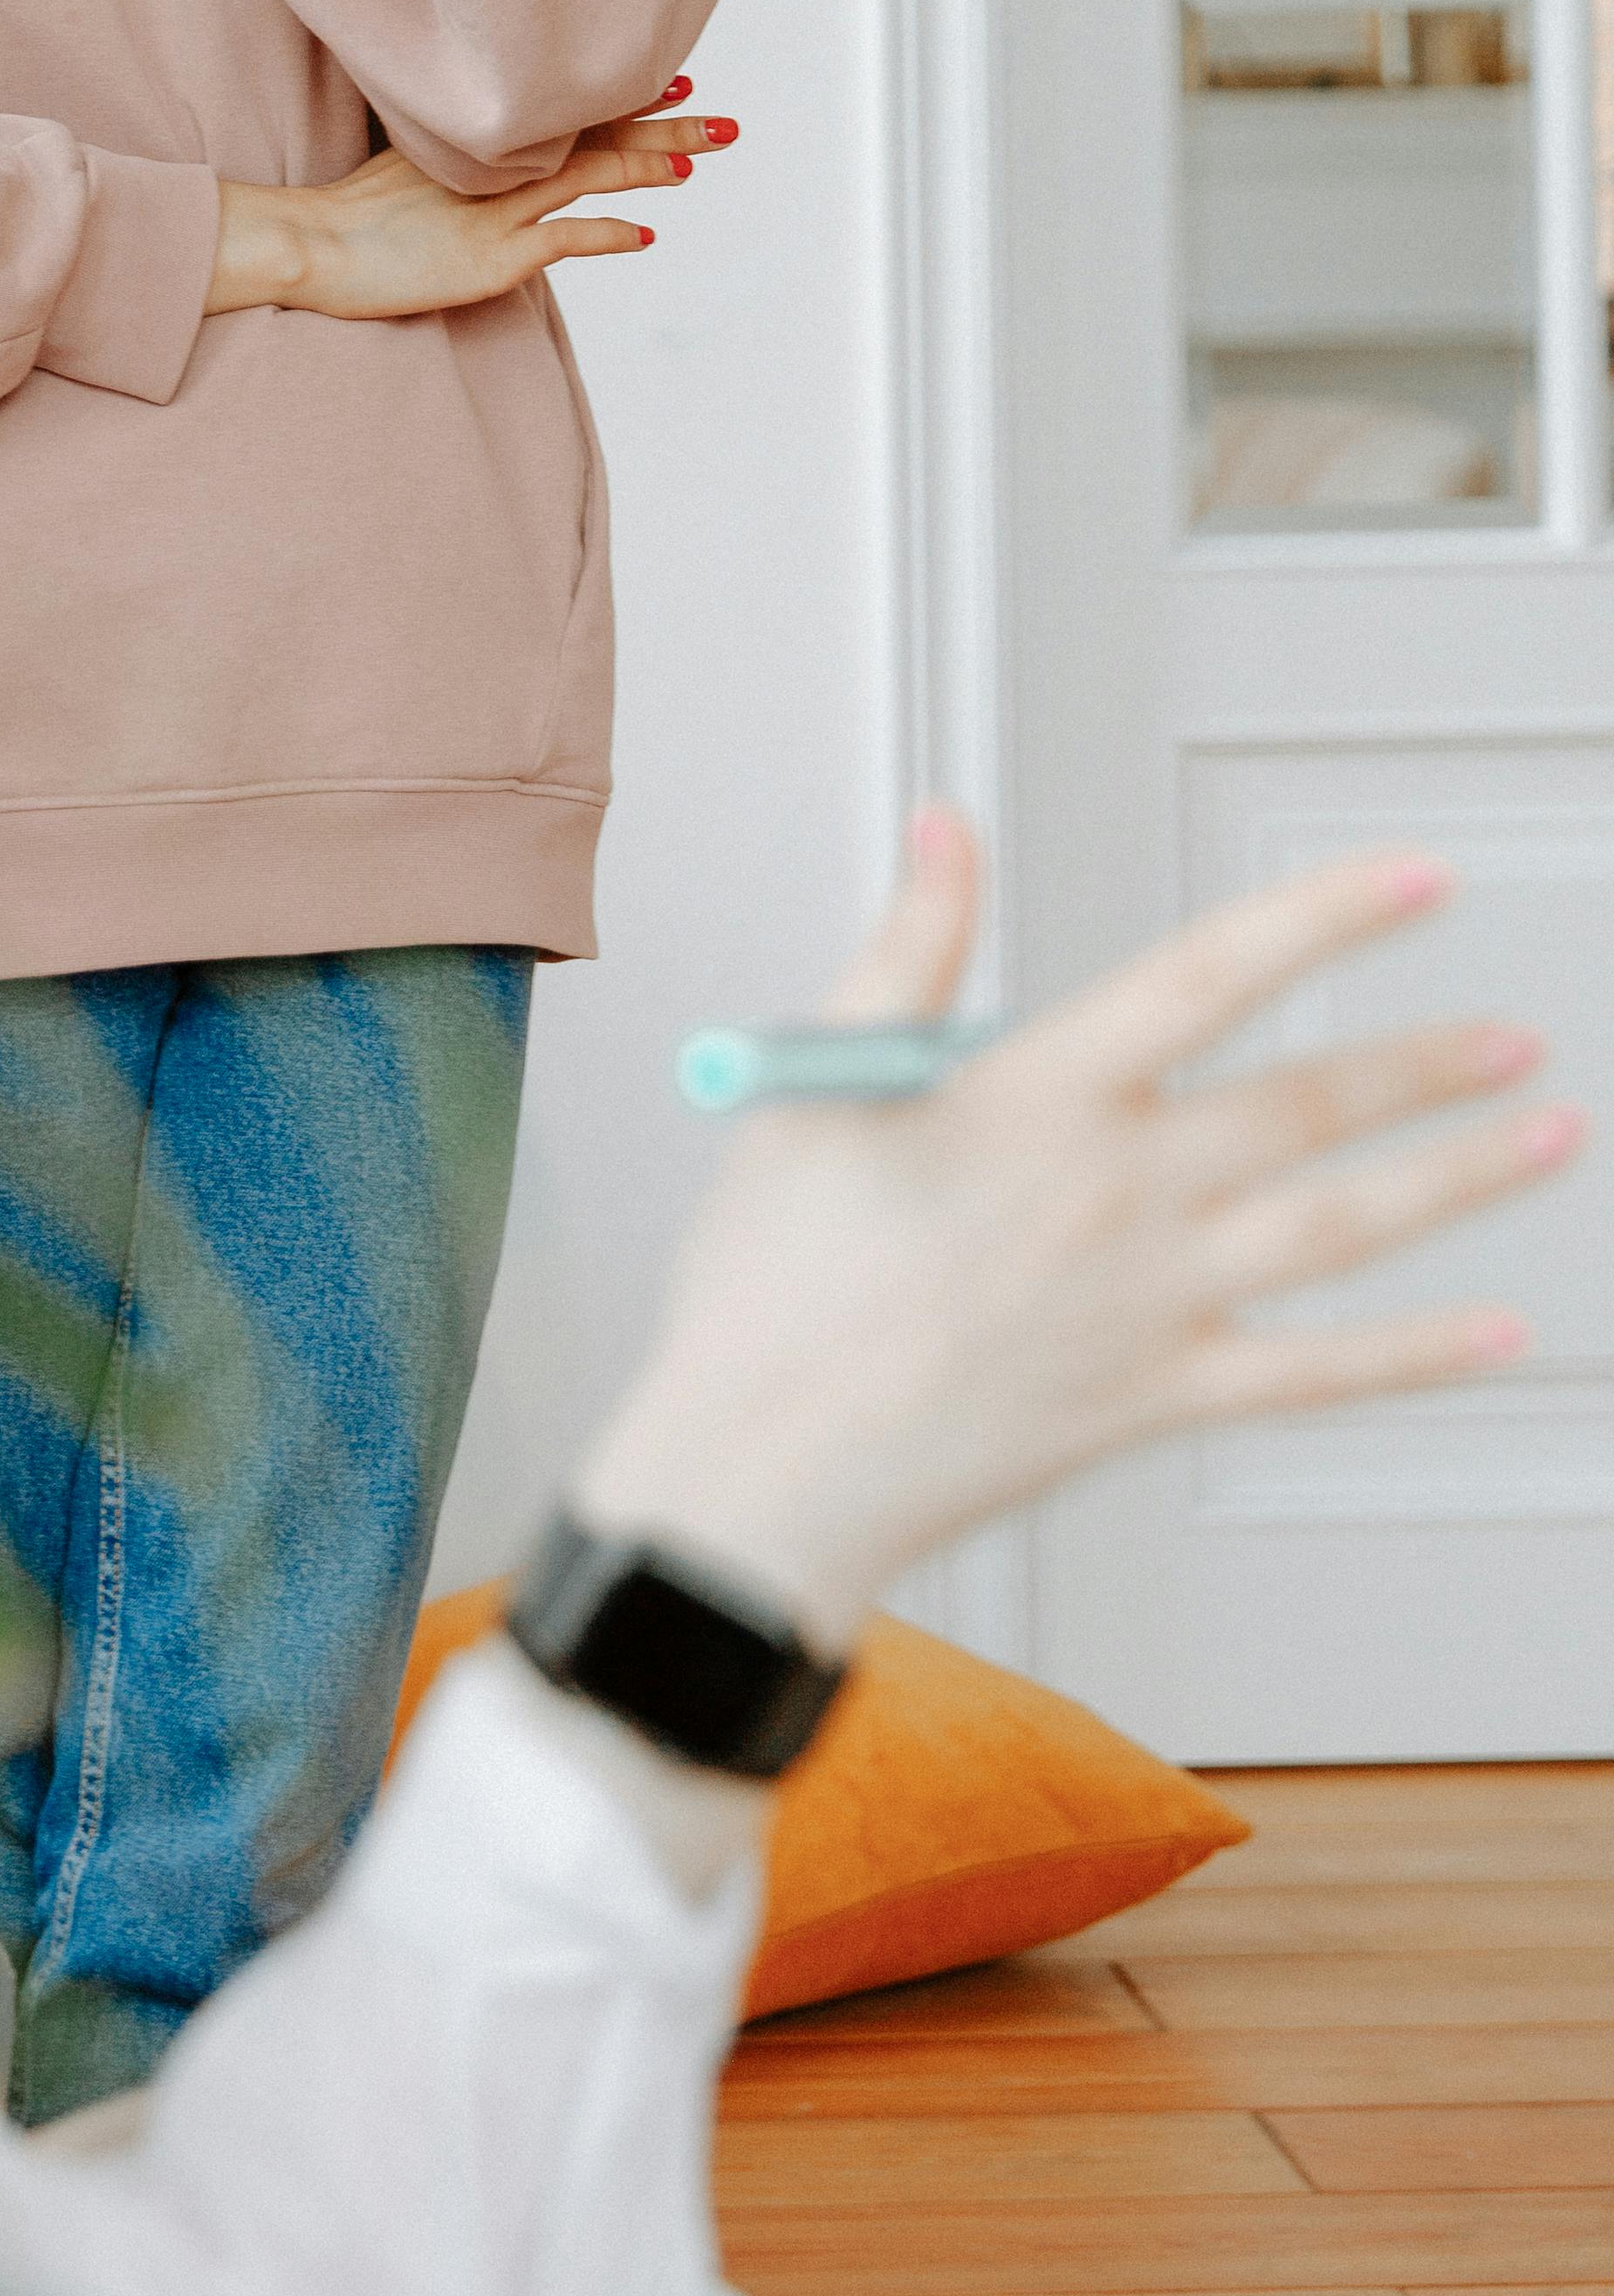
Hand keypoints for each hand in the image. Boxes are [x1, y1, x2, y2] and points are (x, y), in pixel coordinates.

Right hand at [204, 86, 732, 320]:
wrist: (309, 244)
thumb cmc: (342, 217)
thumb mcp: (404, 169)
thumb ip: (451, 165)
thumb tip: (485, 168)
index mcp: (478, 142)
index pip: (567, 111)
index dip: (624, 97)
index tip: (673, 77)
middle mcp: (496, 166)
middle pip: (595, 135)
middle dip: (663, 122)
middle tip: (720, 114)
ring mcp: (498, 209)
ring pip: (592, 174)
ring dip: (653, 163)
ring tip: (704, 153)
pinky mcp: (494, 255)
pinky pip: (566, 238)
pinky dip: (609, 233)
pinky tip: (646, 235)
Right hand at [572, 812, 1567, 1653]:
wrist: (760, 1469)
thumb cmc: (770, 1284)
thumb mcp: (811, 1081)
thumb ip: (906, 946)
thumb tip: (945, 826)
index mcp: (1027, 1098)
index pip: (1207, 976)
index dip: (1322, 918)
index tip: (1415, 879)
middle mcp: (1111, 1194)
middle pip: (1306, 1106)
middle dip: (1427, 1063)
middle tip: (1517, 1035)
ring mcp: (1146, 1303)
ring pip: (1339, 1227)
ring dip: (1458, 1178)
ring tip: (1548, 1134)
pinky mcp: (1151, 1398)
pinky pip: (1312, 1376)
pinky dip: (1412, 1355)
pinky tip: (1495, 1333)